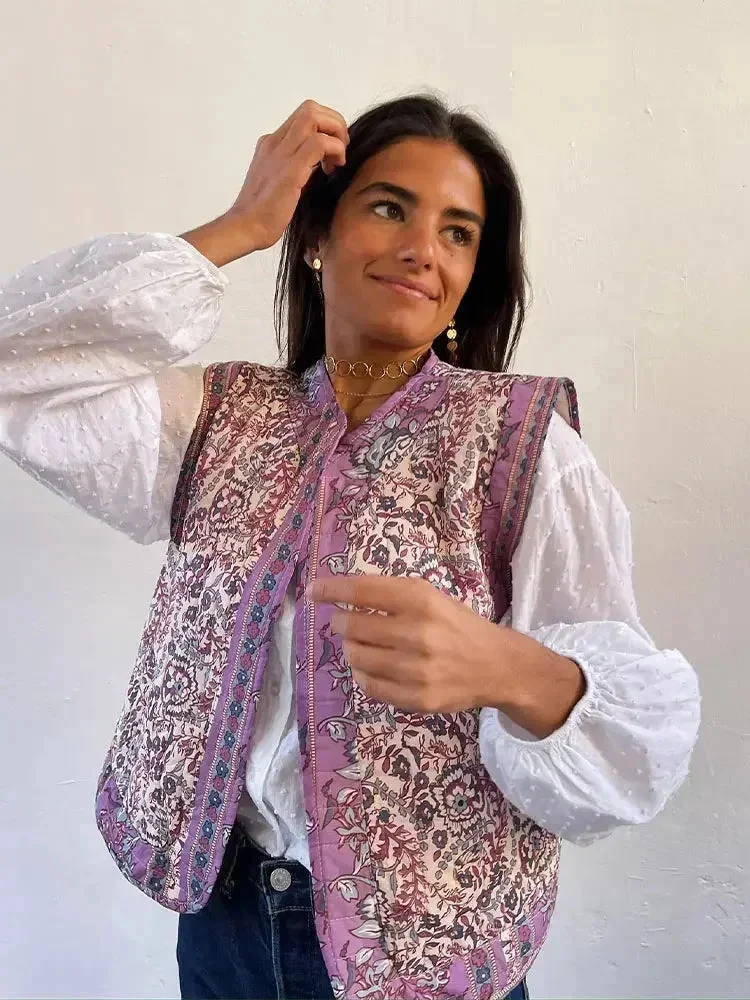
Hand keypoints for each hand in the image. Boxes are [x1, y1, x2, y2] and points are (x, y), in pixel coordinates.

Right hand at [225, 99, 348, 252]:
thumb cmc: (263, 214)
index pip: (304, 117)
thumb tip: (323, 165)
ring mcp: (281, 153)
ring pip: (315, 116)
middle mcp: (275, 142)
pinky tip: (332, 170)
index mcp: (271, 145)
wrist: (245, 227)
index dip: (325, 128)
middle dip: (334, 124)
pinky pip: (319, 142)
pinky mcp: (291, 169)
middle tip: (340, 151)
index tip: (331, 153)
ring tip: (338, 161)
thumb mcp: (282, 183)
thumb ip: (299, 168)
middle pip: (311, 108)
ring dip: (336, 134)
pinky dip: (334, 150)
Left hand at [309, 575, 586, 734]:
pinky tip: (370, 667)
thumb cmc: (457, 625)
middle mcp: (418, 632)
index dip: (332, 590)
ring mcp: (417, 668)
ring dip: (350, 649)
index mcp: (421, 599)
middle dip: (340, 623)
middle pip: (353, 626)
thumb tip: (339, 598)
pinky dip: (362, 675)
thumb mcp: (431, 598)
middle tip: (342, 622)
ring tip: (358, 645)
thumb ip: (390, 596)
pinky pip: (369, 686)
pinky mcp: (418, 698)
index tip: (314, 590)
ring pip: (356, 658)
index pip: (362, 591)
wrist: (497, 665)